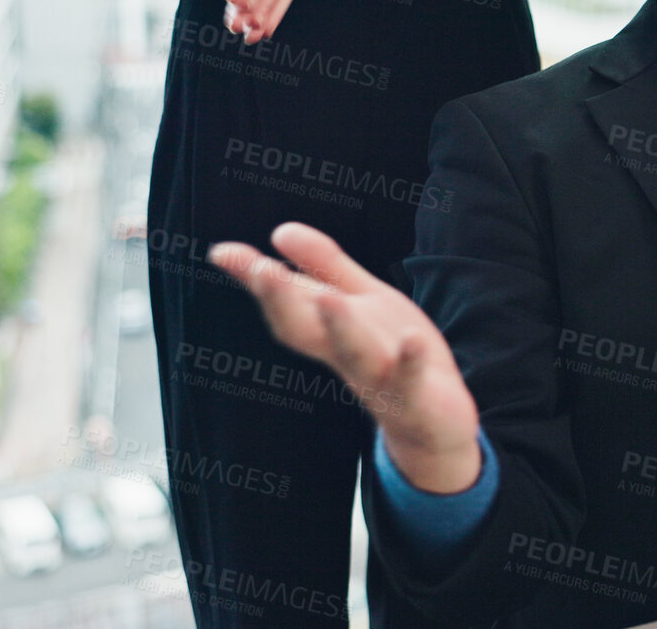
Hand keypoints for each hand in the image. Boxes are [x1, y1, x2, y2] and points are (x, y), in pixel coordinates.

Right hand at [208, 223, 482, 492]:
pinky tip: (413, 340)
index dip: (258, 280)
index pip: (288, 304)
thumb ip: (324, 268)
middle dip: (283, 302)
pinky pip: (412, 382)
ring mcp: (381, 380)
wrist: (436, 426)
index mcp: (330, 332)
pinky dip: (410, 362)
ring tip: (328, 298)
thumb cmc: (394, 356)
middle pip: (308, 332)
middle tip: (261, 269)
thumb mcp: (362, 302)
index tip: (221, 252)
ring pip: (356, 356)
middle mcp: (346, 357)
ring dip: (341, 330)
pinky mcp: (418, 398)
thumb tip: (279, 230)